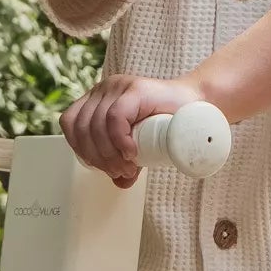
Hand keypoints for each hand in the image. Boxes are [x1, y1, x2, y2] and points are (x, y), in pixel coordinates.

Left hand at [59, 73, 201, 187]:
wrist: (199, 106)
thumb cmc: (169, 124)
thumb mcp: (141, 145)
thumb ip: (126, 160)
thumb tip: (118, 184)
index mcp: (97, 100)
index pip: (71, 125)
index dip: (81, 150)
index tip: (101, 167)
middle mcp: (103, 89)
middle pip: (82, 128)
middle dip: (98, 158)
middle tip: (119, 172)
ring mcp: (118, 87)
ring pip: (96, 125)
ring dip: (108, 154)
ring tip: (128, 167)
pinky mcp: (135, 89)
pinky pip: (115, 117)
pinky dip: (119, 140)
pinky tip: (131, 152)